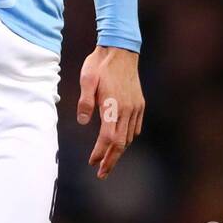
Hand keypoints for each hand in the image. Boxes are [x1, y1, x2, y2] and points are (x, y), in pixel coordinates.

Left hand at [76, 45, 144, 178]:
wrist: (121, 49)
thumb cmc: (100, 64)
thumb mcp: (86, 80)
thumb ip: (85, 102)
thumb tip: (82, 122)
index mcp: (113, 106)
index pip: (107, 138)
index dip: (100, 153)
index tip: (92, 163)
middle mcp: (127, 110)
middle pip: (120, 143)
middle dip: (111, 160)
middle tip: (102, 173)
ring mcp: (135, 107)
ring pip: (129, 137)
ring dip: (119, 151)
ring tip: (109, 160)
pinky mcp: (139, 103)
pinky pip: (135, 127)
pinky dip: (128, 138)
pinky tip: (121, 141)